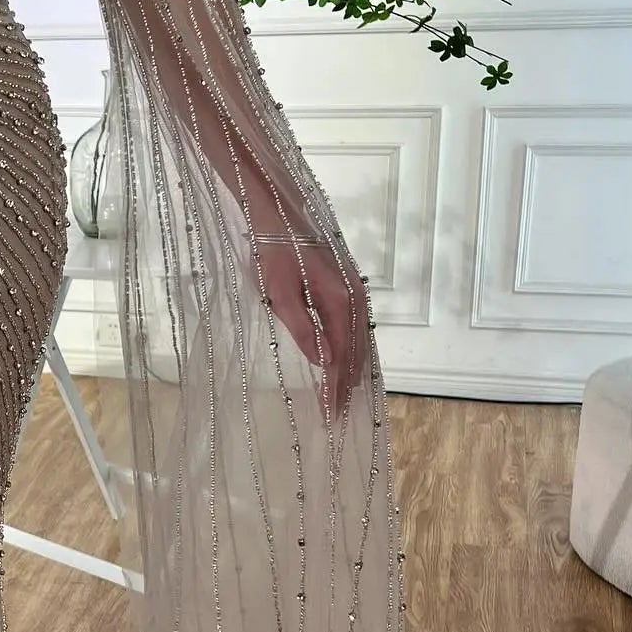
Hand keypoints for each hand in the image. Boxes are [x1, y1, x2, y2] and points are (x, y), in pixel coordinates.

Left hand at [257, 234, 368, 421]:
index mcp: (340, 301)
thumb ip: (303, 328)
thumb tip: (323, 362)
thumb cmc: (272, 253)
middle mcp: (355, 298)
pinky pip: (356, 328)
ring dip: (351, 371)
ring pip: (359, 341)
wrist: (277, 215)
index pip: (341, 355)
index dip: (335, 387)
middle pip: (356, 351)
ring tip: (343, 398)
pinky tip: (344, 364)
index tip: (329, 414)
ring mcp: (355, 292)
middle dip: (346, 385)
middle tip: (336, 416)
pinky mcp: (348, 287)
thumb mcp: (280, 294)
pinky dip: (352, 352)